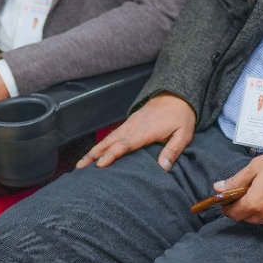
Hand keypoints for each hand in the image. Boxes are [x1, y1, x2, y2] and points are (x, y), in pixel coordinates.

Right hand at [76, 93, 196, 170]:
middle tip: (79, 168)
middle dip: (94, 155)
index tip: (100, 165)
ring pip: (108, 139)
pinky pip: (112, 135)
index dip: (112, 155)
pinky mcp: (129, 124)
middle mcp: (133, 127)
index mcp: (145, 131)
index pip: (125, 144)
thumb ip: (173, 150)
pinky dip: (101, 144)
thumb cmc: (181, 116)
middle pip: (110, 142)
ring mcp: (129, 124)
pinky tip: (94, 153)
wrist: (176, 95)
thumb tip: (163, 168)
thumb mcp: (183, 134)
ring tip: (80, 163)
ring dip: (94, 151)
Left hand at [210, 143, 262, 225]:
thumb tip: (218, 188)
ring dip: (259, 209)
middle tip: (249, 190)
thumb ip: (236, 180)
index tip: (227, 199)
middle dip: (244, 207)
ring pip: (262, 219)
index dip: (227, 207)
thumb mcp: (256, 166)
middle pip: (247, 218)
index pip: (233, 214)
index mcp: (254, 203)